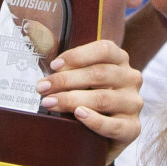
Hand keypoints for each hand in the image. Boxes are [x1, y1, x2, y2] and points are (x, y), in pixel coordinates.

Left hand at [37, 40, 141, 160]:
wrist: (100, 135)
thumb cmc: (85, 98)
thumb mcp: (76, 77)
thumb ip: (62, 60)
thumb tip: (33, 30)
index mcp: (119, 60)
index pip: (104, 49)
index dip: (78, 56)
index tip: (53, 65)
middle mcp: (131, 78)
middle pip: (99, 74)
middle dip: (66, 80)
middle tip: (42, 88)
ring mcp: (133, 103)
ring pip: (103, 98)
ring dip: (72, 100)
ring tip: (50, 102)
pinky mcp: (133, 128)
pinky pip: (114, 125)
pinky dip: (94, 121)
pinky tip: (79, 115)